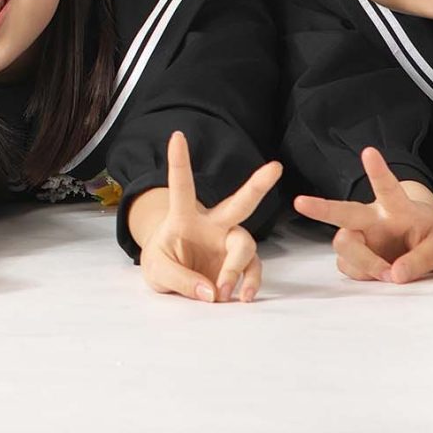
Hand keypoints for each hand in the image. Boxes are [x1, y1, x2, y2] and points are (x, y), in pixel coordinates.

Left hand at [131, 131, 283, 304]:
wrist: (173, 279)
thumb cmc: (162, 263)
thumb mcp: (157, 272)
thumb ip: (180, 280)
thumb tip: (212, 292)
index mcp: (184, 216)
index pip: (182, 186)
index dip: (179, 162)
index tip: (177, 136)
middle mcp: (212, 224)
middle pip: (238, 203)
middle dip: (257, 185)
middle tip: (276, 167)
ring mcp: (228, 243)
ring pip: (246, 245)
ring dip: (235, 268)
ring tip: (222, 291)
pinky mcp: (239, 263)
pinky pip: (253, 270)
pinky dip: (249, 284)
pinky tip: (243, 296)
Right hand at [291, 145, 432, 282]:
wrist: (419, 243)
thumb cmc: (428, 236)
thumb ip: (420, 261)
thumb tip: (395, 275)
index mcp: (396, 208)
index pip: (387, 187)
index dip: (377, 170)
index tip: (369, 152)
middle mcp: (370, 218)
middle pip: (343, 212)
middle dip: (321, 207)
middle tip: (300, 202)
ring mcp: (358, 235)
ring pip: (345, 246)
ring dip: (365, 264)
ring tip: (389, 275)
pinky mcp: (352, 254)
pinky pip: (349, 267)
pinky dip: (364, 275)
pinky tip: (379, 274)